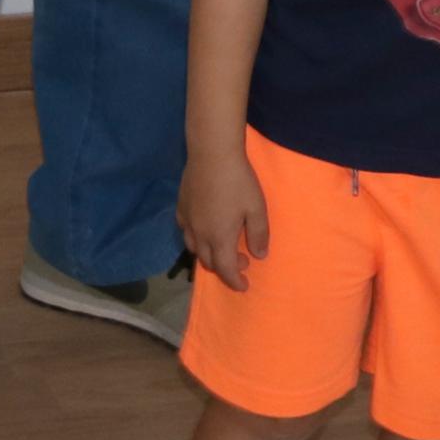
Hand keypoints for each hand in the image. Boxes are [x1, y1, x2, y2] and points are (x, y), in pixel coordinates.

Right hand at [180, 138, 271, 289]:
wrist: (212, 153)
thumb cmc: (238, 181)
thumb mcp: (256, 208)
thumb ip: (259, 234)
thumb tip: (259, 255)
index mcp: (220, 239)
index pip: (226, 270)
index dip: (235, 282)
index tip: (245, 286)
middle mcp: (200, 235)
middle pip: (208, 262)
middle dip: (225, 268)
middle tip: (242, 260)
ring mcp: (187, 220)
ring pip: (194, 248)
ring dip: (209, 254)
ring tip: (222, 246)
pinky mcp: (181, 206)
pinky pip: (185, 231)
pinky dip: (196, 238)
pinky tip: (204, 227)